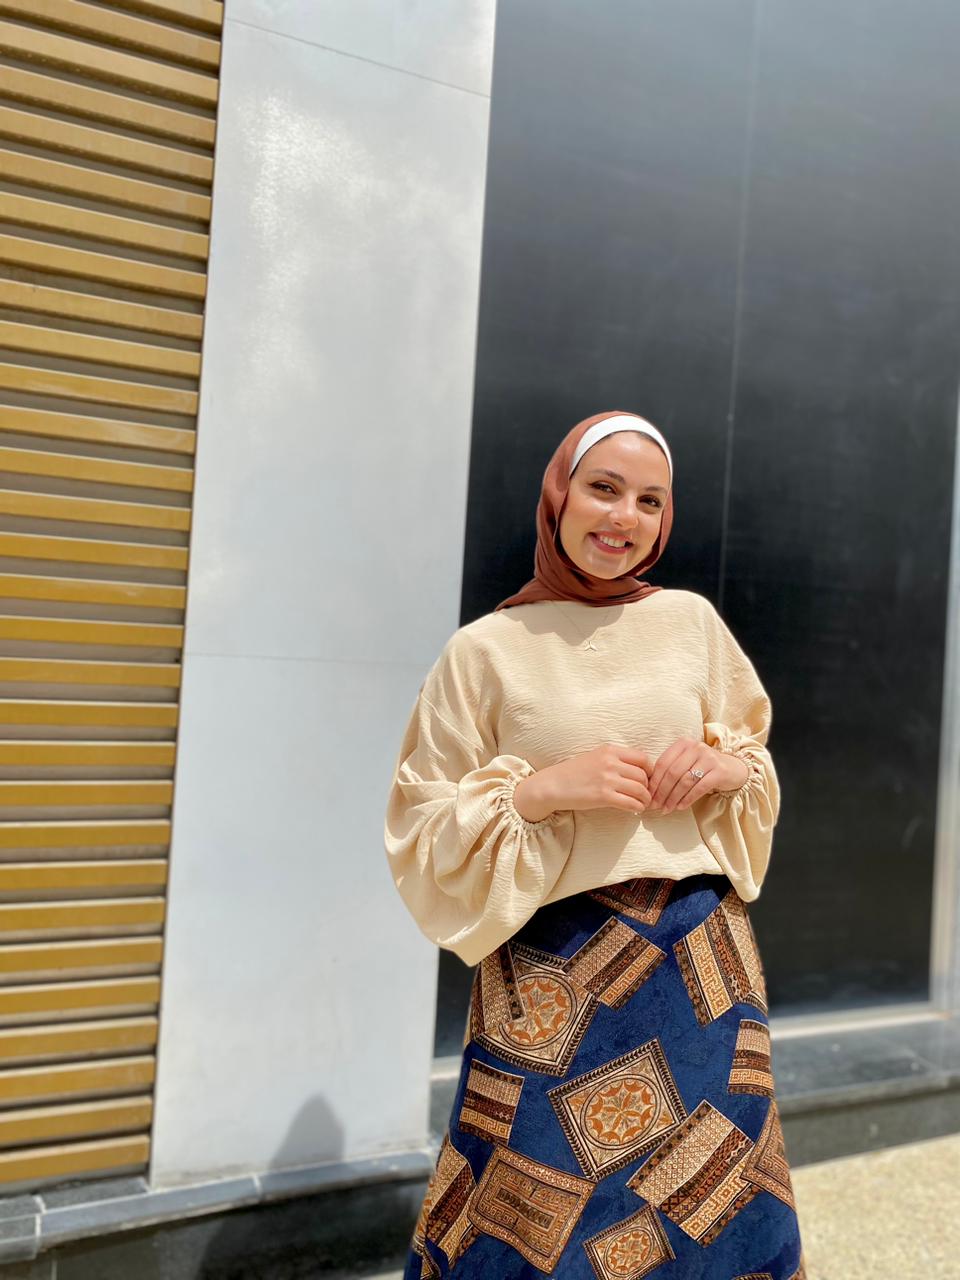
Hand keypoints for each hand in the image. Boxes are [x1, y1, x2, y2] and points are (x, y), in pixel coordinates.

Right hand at [513, 743, 656, 821]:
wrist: (553, 785)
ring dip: (645, 799)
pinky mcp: (603, 796)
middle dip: (648, 787)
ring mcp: (607, 779)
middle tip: (647, 795)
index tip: (648, 779)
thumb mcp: (595, 756)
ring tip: (643, 803)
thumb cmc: (574, 772)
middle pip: (643, 775)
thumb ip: (615, 759)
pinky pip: (630, 802)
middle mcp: (610, 762)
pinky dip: (637, 807)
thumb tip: (638, 770)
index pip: (642, 758)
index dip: (650, 770)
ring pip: (640, 789)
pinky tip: (635, 809)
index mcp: (609, 750)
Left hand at [646, 738, 749, 813]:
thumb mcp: (686, 762)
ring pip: (685, 781)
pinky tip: (680, 807)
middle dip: (662, 792)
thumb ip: (670, 769)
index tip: (648, 795)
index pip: (663, 762)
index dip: (654, 781)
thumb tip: (650, 790)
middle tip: (655, 805)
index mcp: (683, 743)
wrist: (733, 768)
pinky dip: (688, 799)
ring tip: (667, 809)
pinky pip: (699, 788)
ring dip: (673, 798)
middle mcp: (696, 748)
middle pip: (673, 773)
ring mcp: (709, 758)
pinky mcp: (719, 771)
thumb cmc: (703, 767)